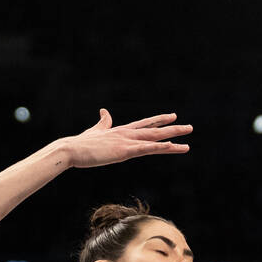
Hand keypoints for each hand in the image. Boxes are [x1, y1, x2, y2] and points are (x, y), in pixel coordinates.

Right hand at [59, 109, 191, 168]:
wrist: (71, 149)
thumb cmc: (80, 144)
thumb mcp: (95, 131)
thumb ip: (103, 123)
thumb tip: (104, 111)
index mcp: (120, 131)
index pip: (145, 125)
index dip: (159, 121)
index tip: (172, 116)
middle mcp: (127, 134)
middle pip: (155, 130)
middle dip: (173, 128)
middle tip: (190, 127)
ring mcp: (127, 142)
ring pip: (155, 139)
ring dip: (173, 137)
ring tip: (188, 136)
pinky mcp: (125, 151)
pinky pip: (148, 149)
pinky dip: (161, 147)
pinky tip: (173, 146)